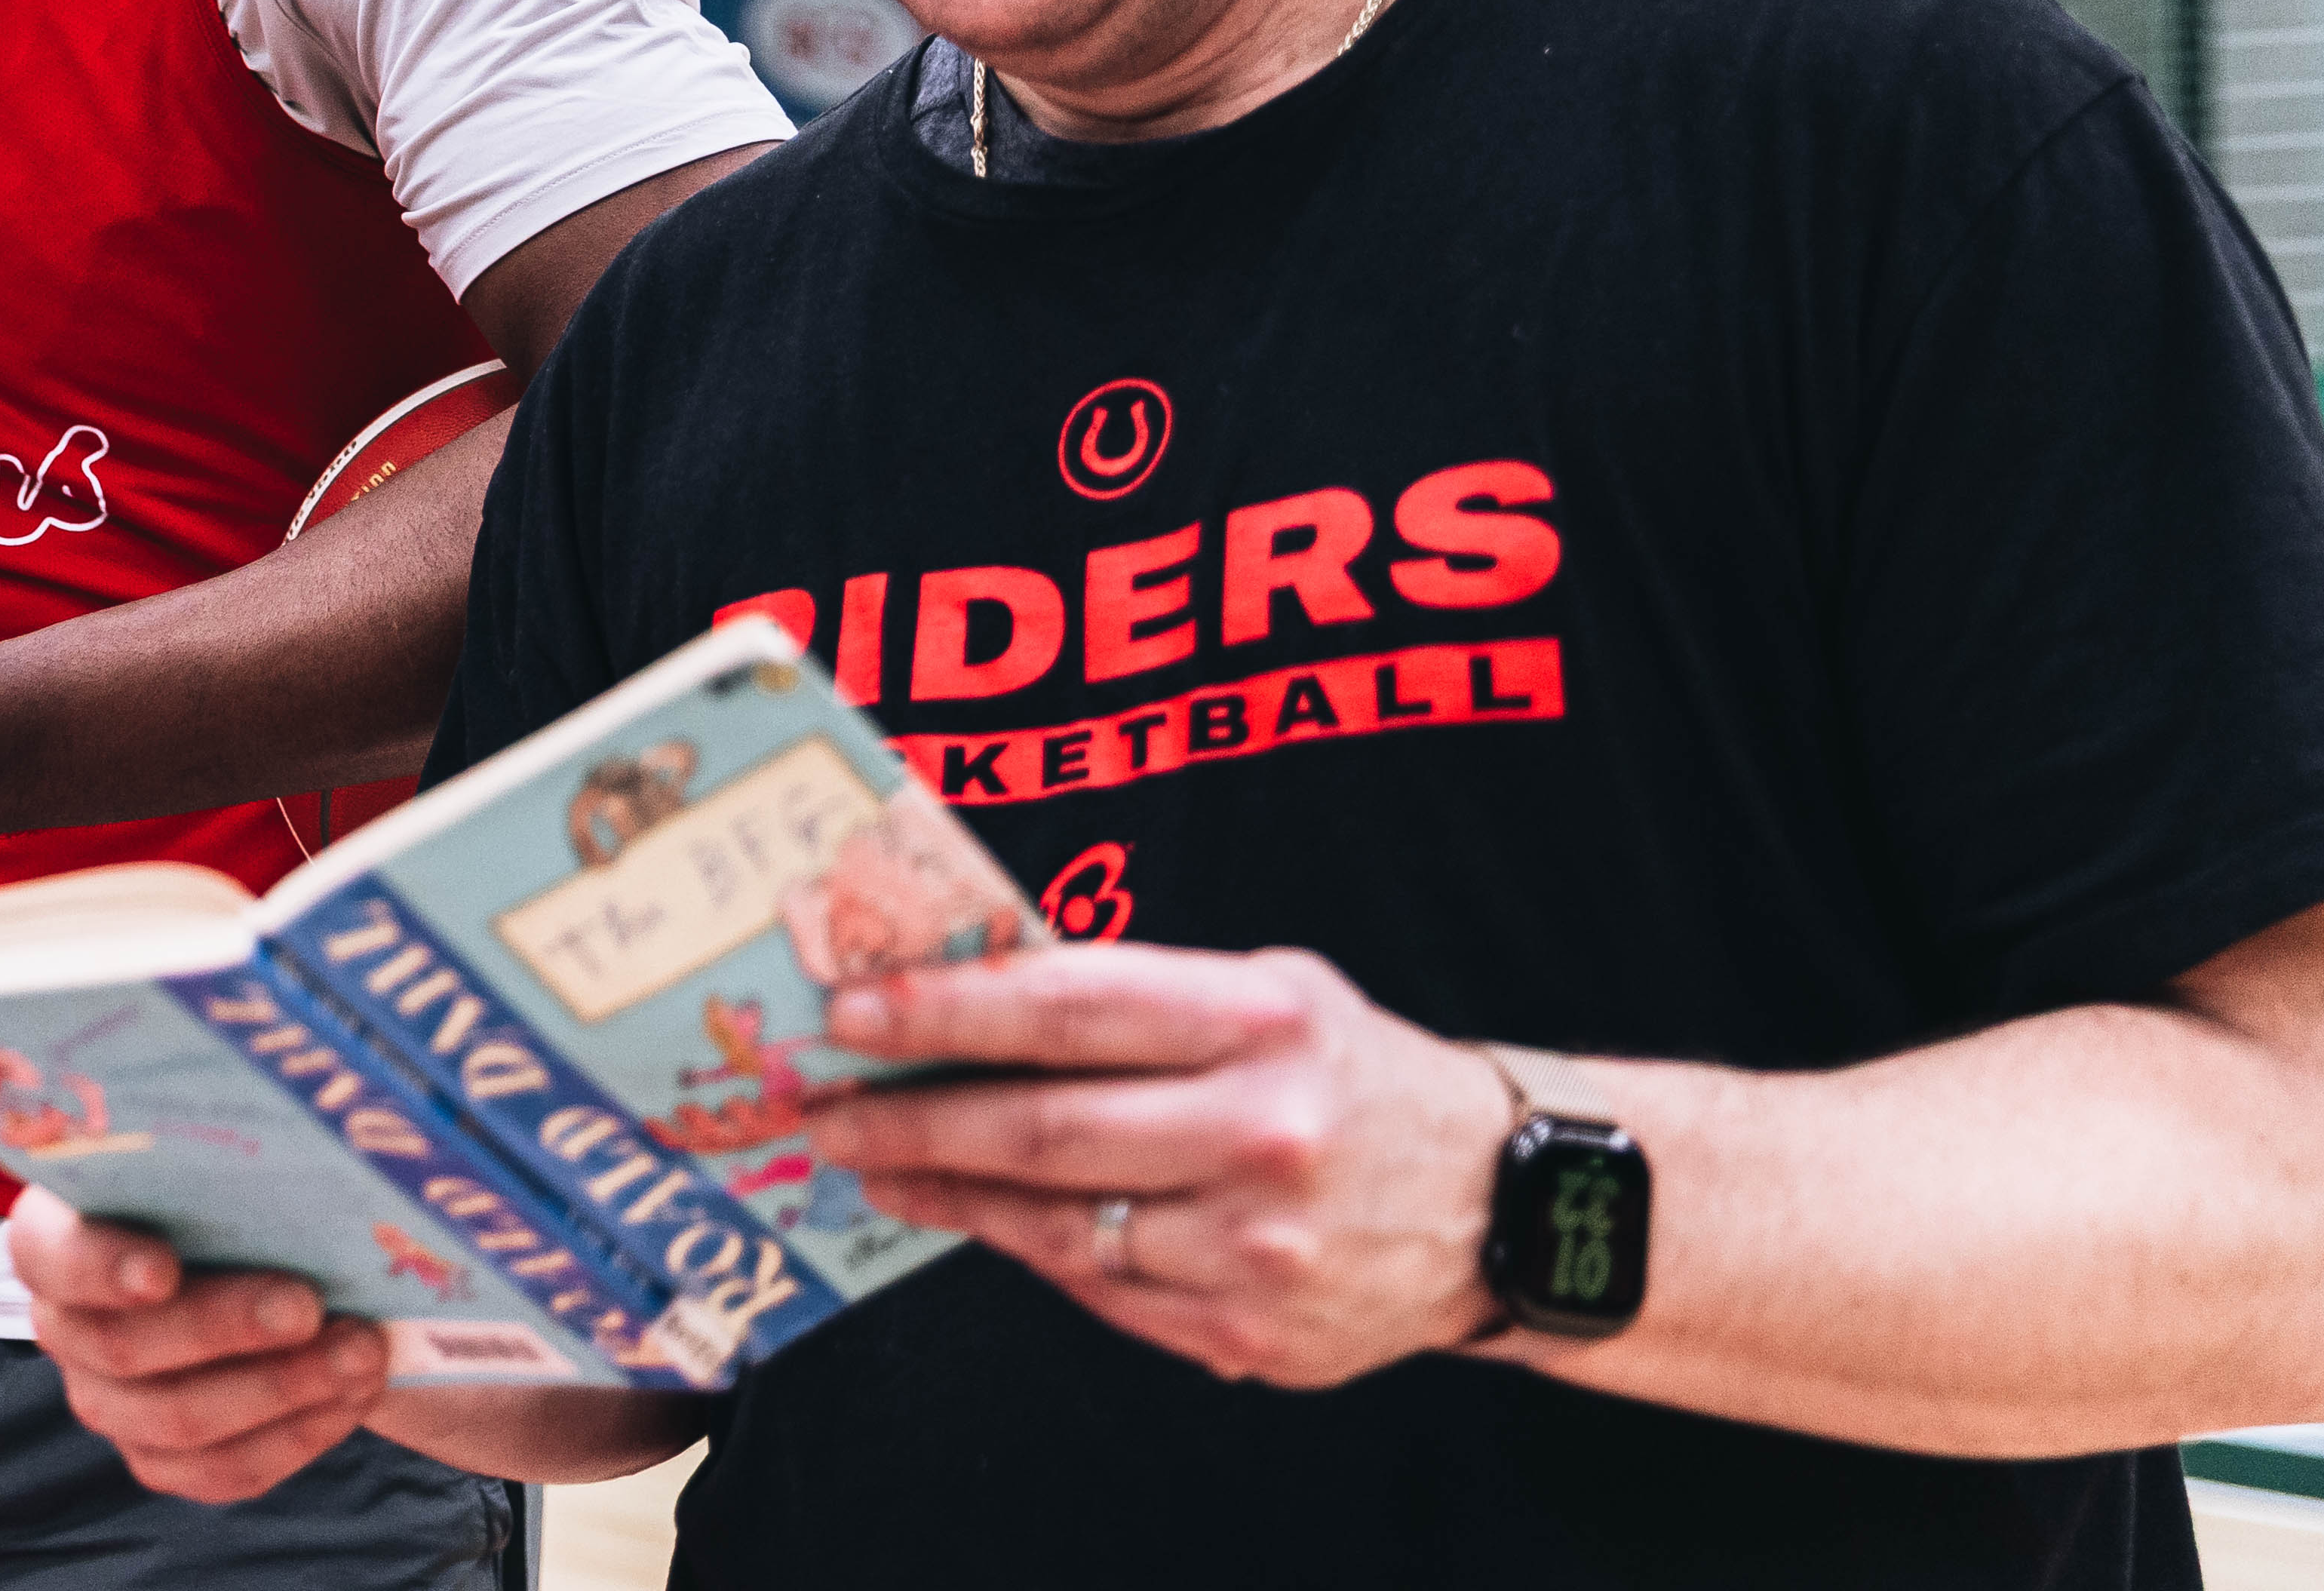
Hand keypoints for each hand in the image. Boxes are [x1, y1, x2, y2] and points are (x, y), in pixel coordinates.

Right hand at [10, 1187, 389, 1502]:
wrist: (253, 1258)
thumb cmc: (222, 1190)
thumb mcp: (206, 1161)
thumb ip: (213, 1162)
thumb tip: (280, 1152)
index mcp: (52, 1240)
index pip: (54, 1258)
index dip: (103, 1267)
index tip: (164, 1270)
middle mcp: (66, 1329)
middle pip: (126, 1348)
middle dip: (226, 1327)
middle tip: (308, 1305)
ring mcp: (108, 1405)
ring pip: (180, 1421)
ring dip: (282, 1388)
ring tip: (360, 1352)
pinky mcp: (161, 1460)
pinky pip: (224, 1470)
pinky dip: (298, 1434)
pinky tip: (353, 1393)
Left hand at [801, 938, 1508, 1387]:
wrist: (1503, 1202)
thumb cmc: (1350, 1071)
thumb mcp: (1267, 992)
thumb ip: (1135, 993)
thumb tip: (966, 990)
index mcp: (1261, 1023)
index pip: (1066, 1008)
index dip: (944, 1011)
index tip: (847, 1009)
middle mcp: (1261, 1135)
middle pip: (1040, 1128)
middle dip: (908, 1116)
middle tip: (820, 1106)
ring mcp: (1256, 1246)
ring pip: (1054, 1222)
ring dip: (945, 1190)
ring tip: (871, 1163)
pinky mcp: (1252, 1332)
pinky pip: (1100, 1289)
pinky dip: (1024, 1247)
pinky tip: (972, 1213)